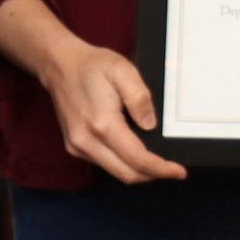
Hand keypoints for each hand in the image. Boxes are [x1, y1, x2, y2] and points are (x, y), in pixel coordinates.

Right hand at [0, 0, 184, 183]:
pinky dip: (123, 164)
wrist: (59, 65)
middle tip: (173, 169)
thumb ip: (140, 97)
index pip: (137, 159)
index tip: (179, 171)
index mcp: (102, 123)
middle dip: (153, 175)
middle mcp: (86, 140)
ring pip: (116, 172)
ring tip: (156, 161)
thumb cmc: (92, 66)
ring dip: (139, 171)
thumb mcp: (123, 70)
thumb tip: (151, 125)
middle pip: (127, 174)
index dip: (161, 169)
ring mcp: (78, 146)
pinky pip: (105, 165)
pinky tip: (133, 152)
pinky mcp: (74, 146)